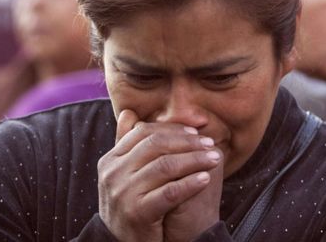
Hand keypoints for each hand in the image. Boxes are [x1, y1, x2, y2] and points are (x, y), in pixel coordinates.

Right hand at [97, 109, 220, 241]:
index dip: (172, 129)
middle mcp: (112, 174)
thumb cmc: (130, 206)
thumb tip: (129, 112)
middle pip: (155, 145)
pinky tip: (206, 179)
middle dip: (187, 142)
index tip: (195, 132)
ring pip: (165, 166)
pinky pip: (170, 192)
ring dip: (195, 160)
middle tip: (209, 144)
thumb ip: (128, 145)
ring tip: (215, 159)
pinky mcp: (137, 212)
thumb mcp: (123, 175)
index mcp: (110, 160)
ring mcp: (123, 193)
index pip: (143, 133)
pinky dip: (190, 183)